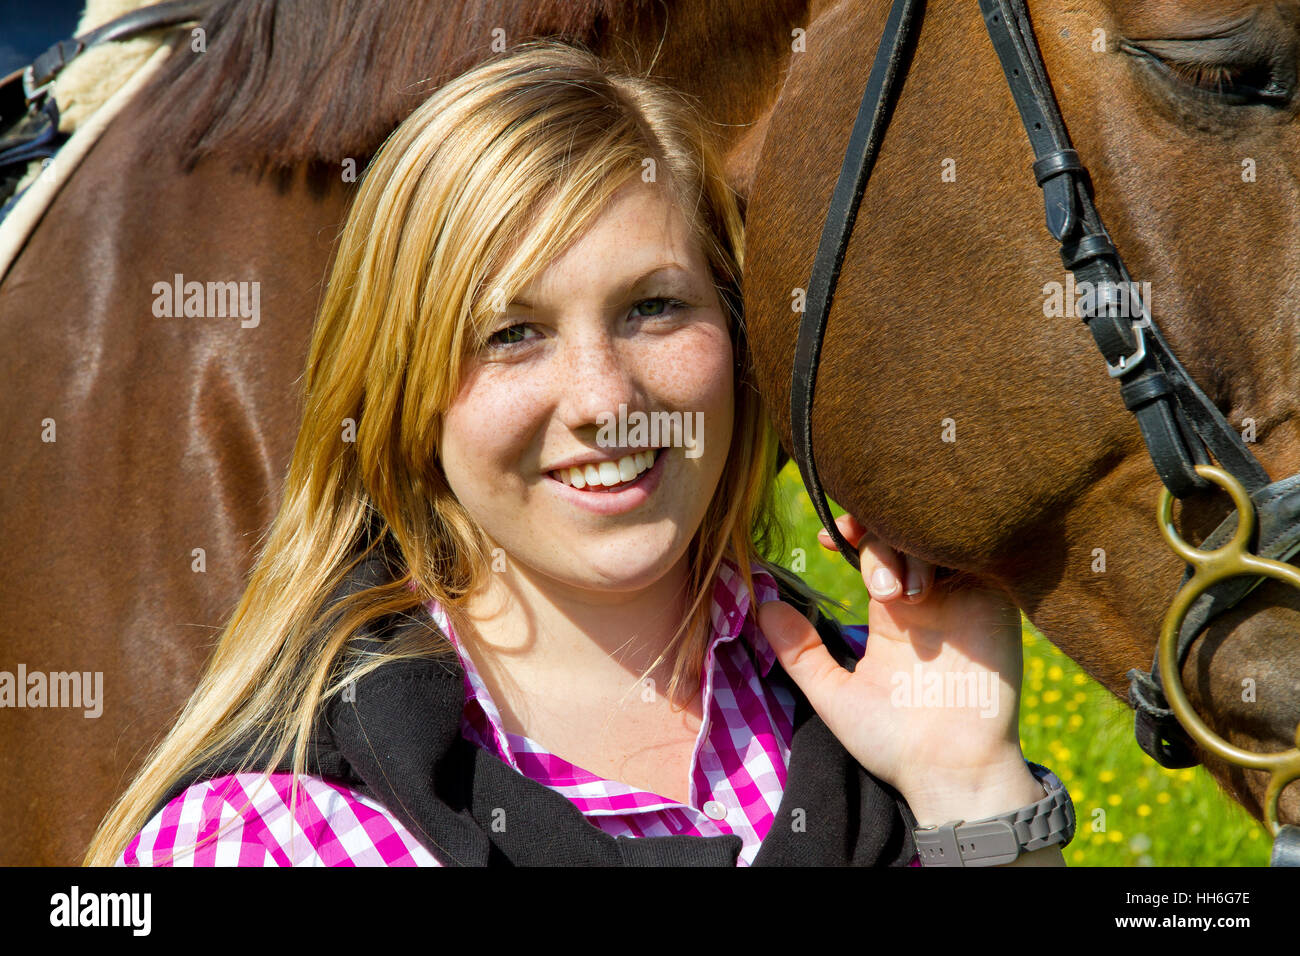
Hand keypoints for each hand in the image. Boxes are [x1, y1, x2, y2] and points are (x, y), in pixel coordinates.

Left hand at [758, 513, 1037, 822]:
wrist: (950, 772)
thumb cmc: (892, 741)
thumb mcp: (834, 694)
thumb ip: (800, 652)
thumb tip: (762, 606)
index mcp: (889, 613)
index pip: (871, 549)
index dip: (851, 532)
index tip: (826, 539)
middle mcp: (926, 599)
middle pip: (901, 535)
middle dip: (878, 546)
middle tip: (876, 587)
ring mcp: (961, 599)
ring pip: (935, 540)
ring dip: (909, 553)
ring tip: (900, 597)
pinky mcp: (994, 605)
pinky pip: (978, 558)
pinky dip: (949, 555)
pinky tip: (926, 584)